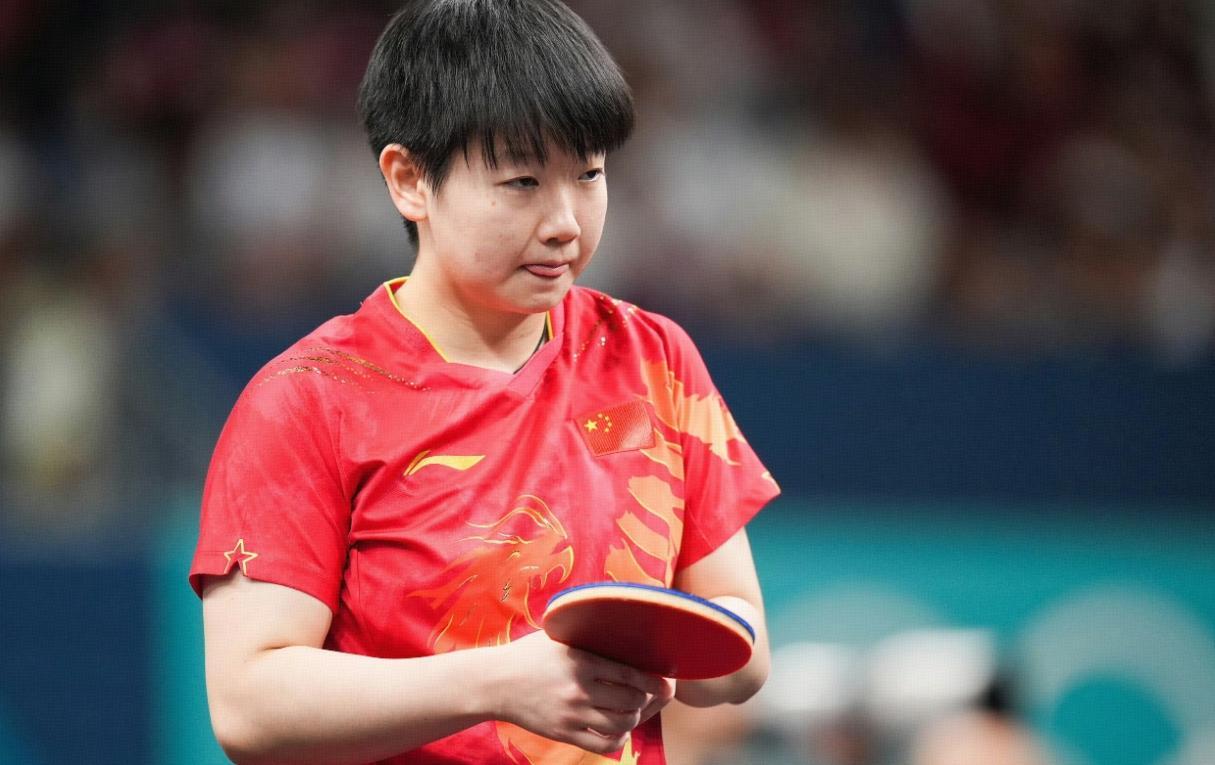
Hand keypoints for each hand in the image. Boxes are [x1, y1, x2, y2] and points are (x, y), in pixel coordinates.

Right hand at [490, 631, 674, 753]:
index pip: (630, 674)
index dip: (654, 681)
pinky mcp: (564, 733)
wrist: (495, 682)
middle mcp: (579, 689)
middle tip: (649, 695)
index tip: (666, 683)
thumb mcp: (559, 636)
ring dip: (633, 718)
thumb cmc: (529, 654)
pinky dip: (618, 740)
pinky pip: (602, 745)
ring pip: (621, 724)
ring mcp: (572, 714)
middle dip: (646, 700)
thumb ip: (589, 635)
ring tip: (632, 710)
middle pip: (631, 701)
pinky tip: (618, 730)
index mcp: (582, 661)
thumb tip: (623, 624)